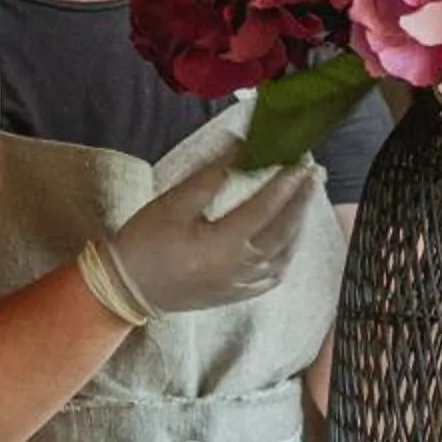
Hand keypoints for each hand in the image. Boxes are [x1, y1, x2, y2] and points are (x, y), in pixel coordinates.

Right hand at [90, 157, 323, 318]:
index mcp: (222, 245)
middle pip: (283, 230)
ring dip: (299, 222)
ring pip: (285, 253)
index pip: (266, 207)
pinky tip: (291, 233)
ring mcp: (242, 285)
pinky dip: (288, 250)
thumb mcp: (173, 203)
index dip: (286, 181)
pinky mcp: (240, 294)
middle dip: (301, 198)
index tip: (301, 158)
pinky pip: (276, 273)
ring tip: (306, 196)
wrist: (127, 289)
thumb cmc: (145, 242)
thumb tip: (241, 147)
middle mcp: (240, 268)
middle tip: (314, 171)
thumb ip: (211, 176)